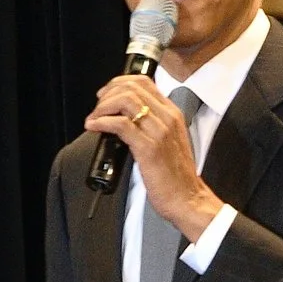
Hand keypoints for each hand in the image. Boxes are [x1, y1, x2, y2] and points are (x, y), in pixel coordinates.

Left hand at [85, 75, 220, 238]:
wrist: (188, 198)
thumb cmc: (176, 176)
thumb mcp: (169, 142)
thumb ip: (153, 126)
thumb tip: (126, 118)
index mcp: (172, 114)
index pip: (144, 82)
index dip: (119, 83)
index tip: (106, 94)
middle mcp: (168, 117)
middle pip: (132, 87)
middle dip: (108, 94)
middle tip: (97, 108)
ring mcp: (159, 131)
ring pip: (126, 100)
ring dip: (103, 107)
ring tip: (94, 119)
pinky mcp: (149, 147)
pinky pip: (121, 124)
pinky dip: (102, 122)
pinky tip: (94, 127)